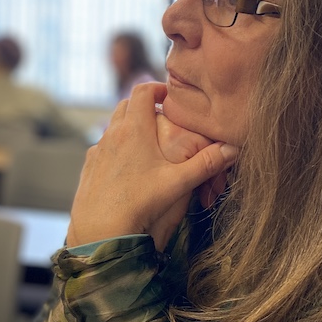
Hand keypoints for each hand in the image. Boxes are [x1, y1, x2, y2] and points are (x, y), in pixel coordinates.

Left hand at [67, 83, 236, 250]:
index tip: (170, 97)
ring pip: (112, 127)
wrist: (100, 233)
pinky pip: (102, 148)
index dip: (158, 88)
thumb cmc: (139, 205)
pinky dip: (115, 148)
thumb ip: (206, 163)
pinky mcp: (89, 169)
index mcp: (134, 129)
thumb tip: (233, 148)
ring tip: (147, 141)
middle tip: (161, 116)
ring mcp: (97, 152)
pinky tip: (127, 167)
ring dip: (128, 126)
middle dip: (144, 105)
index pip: (143, 90)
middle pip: (125, 105)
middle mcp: (112, 135)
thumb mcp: (178, 183)